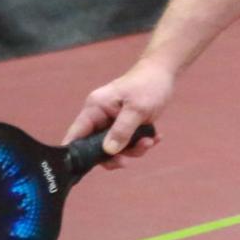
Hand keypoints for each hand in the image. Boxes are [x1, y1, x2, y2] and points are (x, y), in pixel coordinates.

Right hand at [62, 55, 176, 166]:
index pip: (76, 135)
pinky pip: (129, 142)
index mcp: (95, 109)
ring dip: (134, 149)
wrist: (163, 72)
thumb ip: (122, 130)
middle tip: (129, 158)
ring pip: (116, 148)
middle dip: (116, 154)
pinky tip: (155, 137)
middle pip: (97, 147)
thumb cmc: (148, 85)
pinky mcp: (126, 125)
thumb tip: (108, 151)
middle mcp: (100, 116)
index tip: (89, 166)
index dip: (76, 154)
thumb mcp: (137, 109)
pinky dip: (141, 143)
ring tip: (150, 140)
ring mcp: (113, 122)